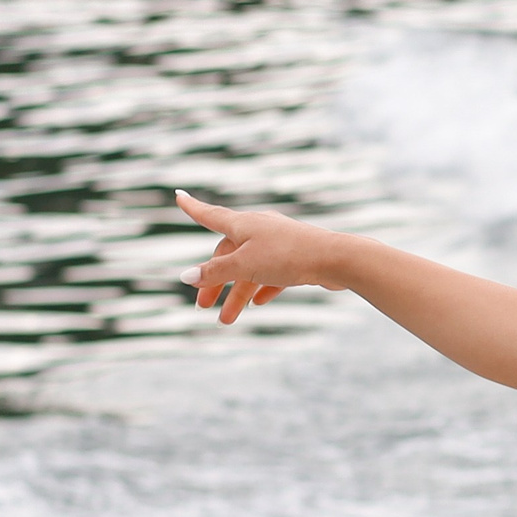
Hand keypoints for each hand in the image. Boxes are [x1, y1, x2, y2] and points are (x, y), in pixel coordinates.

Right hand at [174, 190, 358, 323]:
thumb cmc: (288, 256)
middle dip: (214, 281)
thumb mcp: (245, 265)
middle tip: (203, 307)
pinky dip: (262, 288)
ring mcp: (279, 243)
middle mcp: (259, 229)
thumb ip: (215, 272)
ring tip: (228, 320)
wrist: (336, 259)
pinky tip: (258, 303)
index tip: (179, 196)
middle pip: (228, 254)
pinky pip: (273, 274)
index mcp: (243, 224)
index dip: (193, 208)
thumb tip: (185, 277)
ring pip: (250, 269)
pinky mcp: (296, 258)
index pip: (210, 215)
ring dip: (237, 294)